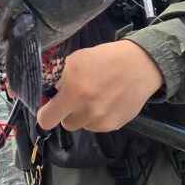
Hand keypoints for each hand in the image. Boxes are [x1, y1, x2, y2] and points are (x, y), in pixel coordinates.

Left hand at [36, 40, 162, 132]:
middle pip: (64, 123)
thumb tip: (50, 91)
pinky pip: (96, 127)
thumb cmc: (105, 58)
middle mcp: (86, 108)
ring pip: (80, 125)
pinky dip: (97, 118)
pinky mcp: (113, 125)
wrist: (139, 65)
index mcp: (73, 90)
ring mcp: (100, 119)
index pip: (46, 119)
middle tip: (73, 100)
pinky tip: (106, 102)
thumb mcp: (76, 60)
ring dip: (82, 115)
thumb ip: (60, 77)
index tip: (48, 107)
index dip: (44, 113)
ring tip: (94, 98)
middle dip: (65, 113)